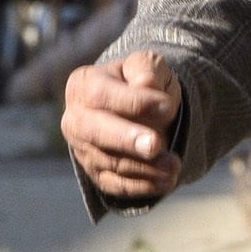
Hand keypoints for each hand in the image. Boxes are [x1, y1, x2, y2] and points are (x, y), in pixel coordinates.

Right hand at [63, 51, 184, 199]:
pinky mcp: (96, 174)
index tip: (167, 106)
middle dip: (127, 140)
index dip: (134, 102)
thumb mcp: (146, 65)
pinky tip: (167, 181)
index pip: (102, 95)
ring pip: (111, 163)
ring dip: (145, 167)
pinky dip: (142, 186)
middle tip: (155, 145)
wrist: (139, 108)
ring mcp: (83, 150)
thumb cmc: (141, 82)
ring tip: (175, 164)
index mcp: (83, 85)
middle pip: (95, 132)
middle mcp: (76, 119)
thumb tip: (146, 85)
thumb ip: (147, 68)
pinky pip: (116, 185)